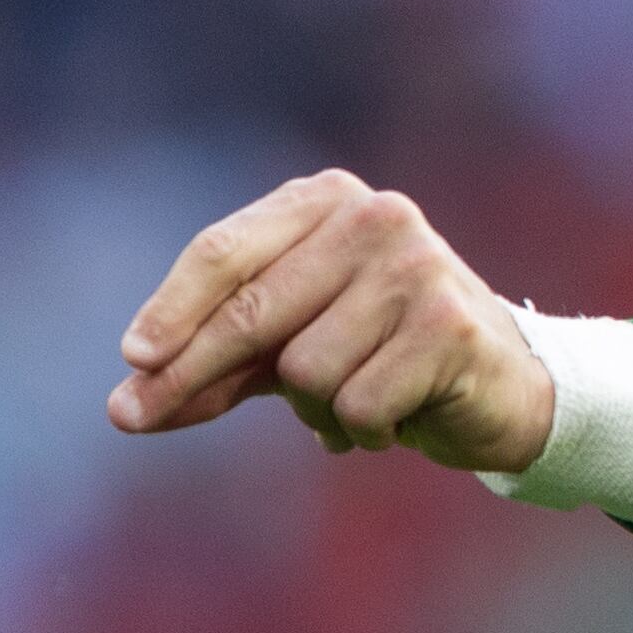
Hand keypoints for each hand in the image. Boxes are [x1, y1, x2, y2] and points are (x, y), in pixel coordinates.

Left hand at [106, 169, 555, 471]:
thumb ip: (216, 367)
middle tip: (131, 418)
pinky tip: (399, 419)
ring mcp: (418, 267)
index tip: (133, 361)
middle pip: (251, 311)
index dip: (172, 310)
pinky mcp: (450, 326)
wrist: (506, 389)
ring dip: (317, 411)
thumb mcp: (290, 351)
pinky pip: (357, 404)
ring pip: (305, 370)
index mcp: (327, 201)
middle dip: (191, 374)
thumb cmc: (382, 359)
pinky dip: (365, 431)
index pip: (226, 252)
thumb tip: (126, 408)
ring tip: (356, 407)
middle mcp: (375, 218)